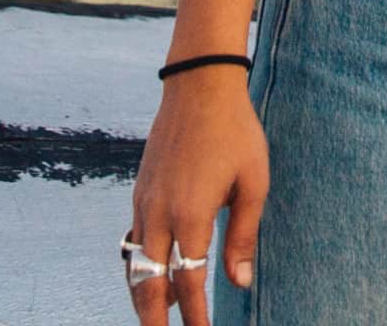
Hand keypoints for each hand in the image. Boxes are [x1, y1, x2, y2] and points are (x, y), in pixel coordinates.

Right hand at [125, 69, 269, 323]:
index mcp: (191, 214)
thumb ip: (243, 235)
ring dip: (143, 299)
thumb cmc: (235, 131)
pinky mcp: (139, 191)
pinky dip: (139, 269)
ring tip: (157, 321)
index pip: (188, 283)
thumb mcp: (252, 182)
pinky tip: (151, 277)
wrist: (199, 84)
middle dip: (155, 322)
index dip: (195, 318)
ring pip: (135, 266)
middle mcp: (160, 213)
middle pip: (149, 285)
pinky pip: (133, 242)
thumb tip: (240, 283)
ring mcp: (144, 202)